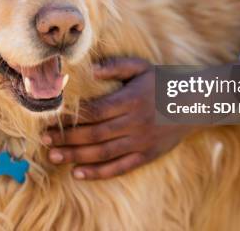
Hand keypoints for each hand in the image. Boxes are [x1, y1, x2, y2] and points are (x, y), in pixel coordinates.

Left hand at [43, 57, 196, 179]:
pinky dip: (98, 173)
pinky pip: (119, 167)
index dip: (72, 117)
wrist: (194, 104)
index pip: (95, 111)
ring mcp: (141, 142)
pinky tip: (78, 173)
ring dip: (76, 156)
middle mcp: (135, 123)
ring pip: (103, 153)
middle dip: (67, 139)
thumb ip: (115, 66)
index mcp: (131, 100)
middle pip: (95, 134)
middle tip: (45, 141)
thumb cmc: (162, 82)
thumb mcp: (141, 67)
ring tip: (54, 157)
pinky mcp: (147, 155)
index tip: (53, 119)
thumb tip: (89, 70)